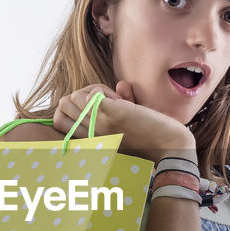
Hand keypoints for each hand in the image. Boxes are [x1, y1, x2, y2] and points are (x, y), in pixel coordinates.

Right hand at [51, 81, 194, 163]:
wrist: (170, 146)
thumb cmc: (152, 137)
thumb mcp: (127, 125)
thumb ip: (119, 106)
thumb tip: (121, 84)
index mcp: (92, 140)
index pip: (58, 120)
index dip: (77, 107)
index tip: (100, 109)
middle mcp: (91, 134)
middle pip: (62, 104)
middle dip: (82, 96)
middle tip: (107, 102)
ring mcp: (99, 124)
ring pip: (72, 97)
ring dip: (93, 91)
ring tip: (114, 100)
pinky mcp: (111, 114)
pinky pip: (92, 93)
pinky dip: (103, 89)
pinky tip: (121, 98)